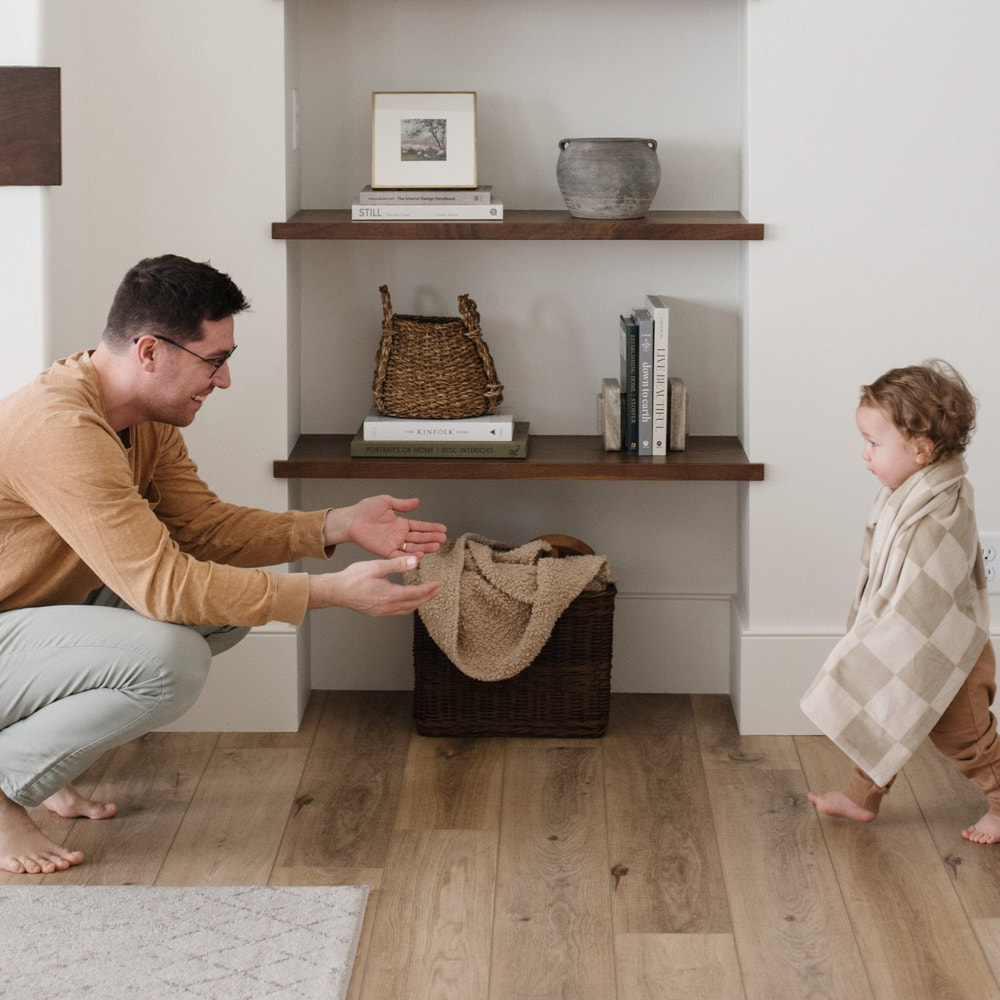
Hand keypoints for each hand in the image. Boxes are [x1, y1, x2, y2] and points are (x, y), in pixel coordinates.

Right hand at [307, 554, 440, 615]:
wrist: (336, 591)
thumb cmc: (353, 578)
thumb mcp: (377, 566)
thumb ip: (397, 564)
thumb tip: (415, 561)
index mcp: (390, 595)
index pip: (416, 594)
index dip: (428, 589)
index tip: (437, 584)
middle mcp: (388, 607)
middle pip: (414, 604)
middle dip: (427, 597)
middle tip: (436, 591)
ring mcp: (382, 612)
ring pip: (406, 610)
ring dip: (418, 603)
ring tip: (426, 596)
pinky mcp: (376, 612)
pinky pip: (397, 612)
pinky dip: (407, 606)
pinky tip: (407, 601)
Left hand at [323, 495, 446, 557]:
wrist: (351, 520)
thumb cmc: (365, 510)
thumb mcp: (386, 502)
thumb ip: (402, 504)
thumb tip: (417, 502)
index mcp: (401, 523)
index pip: (420, 526)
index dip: (431, 528)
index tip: (443, 529)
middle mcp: (399, 534)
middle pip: (420, 537)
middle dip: (432, 538)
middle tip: (443, 539)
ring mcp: (394, 543)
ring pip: (413, 547)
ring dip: (425, 547)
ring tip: (436, 546)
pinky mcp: (386, 551)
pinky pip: (400, 555)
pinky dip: (410, 556)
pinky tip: (420, 555)